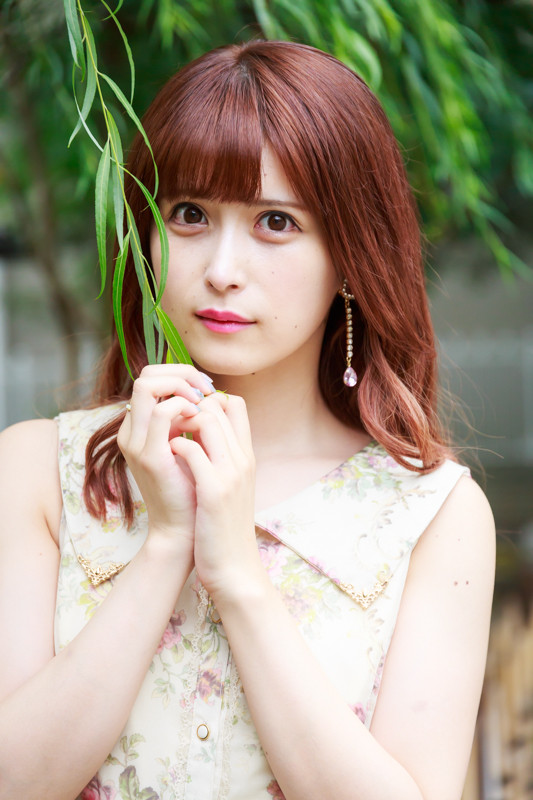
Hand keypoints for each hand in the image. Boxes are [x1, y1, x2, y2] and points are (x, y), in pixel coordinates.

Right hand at [116, 365, 216, 561]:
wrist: (185, 531)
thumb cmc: (192, 489)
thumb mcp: (189, 447)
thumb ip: (189, 420)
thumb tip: (206, 390)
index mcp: (139, 429)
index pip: (150, 378)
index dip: (179, 373)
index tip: (206, 388)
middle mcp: (131, 432)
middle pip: (145, 375)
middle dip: (180, 372)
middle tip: (206, 387)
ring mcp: (136, 443)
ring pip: (147, 385)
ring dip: (182, 385)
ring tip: (203, 401)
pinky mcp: (149, 456)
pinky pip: (163, 412)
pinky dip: (185, 406)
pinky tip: (201, 418)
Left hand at [169, 392, 261, 599]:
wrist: (234, 567)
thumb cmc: (223, 527)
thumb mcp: (229, 486)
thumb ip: (220, 458)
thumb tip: (197, 434)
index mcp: (246, 455)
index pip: (235, 404)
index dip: (208, 400)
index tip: (186, 416)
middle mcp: (243, 458)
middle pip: (218, 405)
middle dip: (188, 407)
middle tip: (170, 426)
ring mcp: (231, 473)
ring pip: (206, 419)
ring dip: (179, 423)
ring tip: (167, 440)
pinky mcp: (214, 490)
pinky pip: (191, 448)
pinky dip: (174, 445)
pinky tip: (166, 457)